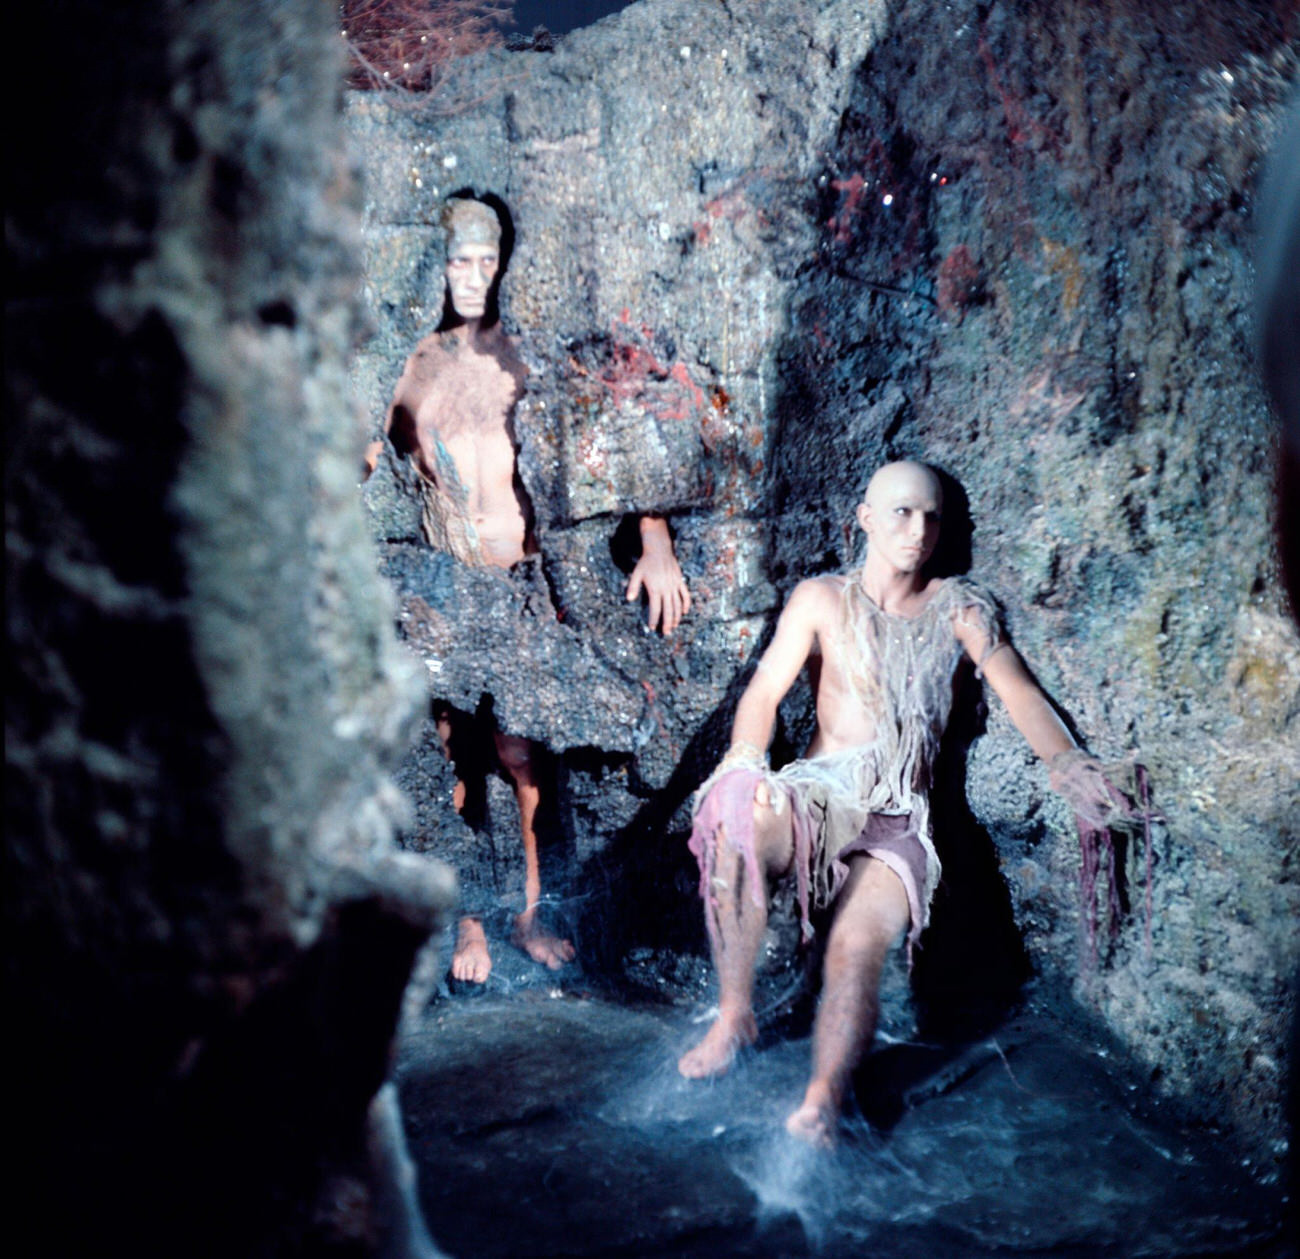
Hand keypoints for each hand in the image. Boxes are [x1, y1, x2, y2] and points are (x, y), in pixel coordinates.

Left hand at [626, 517, 690, 634]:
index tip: (652, 628)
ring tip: (674, 626)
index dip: (654, 620)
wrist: (659, 549)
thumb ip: (632, 587)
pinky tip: (684, 612)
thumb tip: (628, 599)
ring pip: (677, 605)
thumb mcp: (636, 573)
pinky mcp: (680, 581)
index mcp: (655, 589)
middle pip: (668, 610)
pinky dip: (686, 604)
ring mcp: (674, 585)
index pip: (655, 609)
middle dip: (667, 623)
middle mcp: (666, 589)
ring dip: (677, 617)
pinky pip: (685, 595)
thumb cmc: (646, 561)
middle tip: (666, 633)